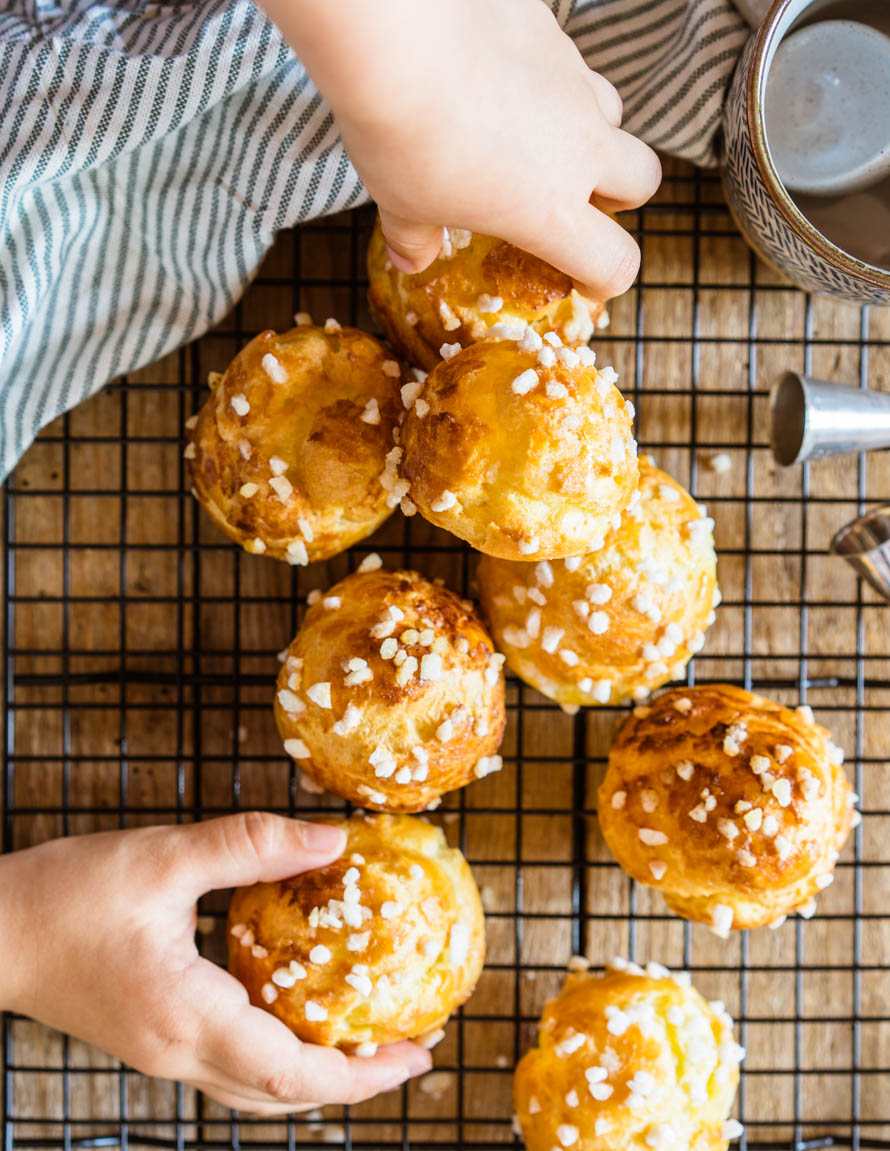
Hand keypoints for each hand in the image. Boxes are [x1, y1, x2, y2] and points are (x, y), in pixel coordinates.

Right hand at [0, 813, 430, 1111]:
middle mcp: (177, 1051)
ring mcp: (162, 1053)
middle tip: (410, 1050)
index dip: (359, 1073)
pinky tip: (299, 1019)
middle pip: (281, 1096)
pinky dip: (279, 1059)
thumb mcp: (163, 857)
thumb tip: (330, 840)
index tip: (415, 1052)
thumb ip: (250, 846)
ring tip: (367, 1042)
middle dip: (354, 1083)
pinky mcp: (153, 1040)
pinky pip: (231, 1068)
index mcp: (185, 1015)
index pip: (289, 1071)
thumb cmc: (66, 896)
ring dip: (317, 1076)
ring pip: (255, 1091)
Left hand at [263, 0, 660, 297]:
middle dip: (620, 195)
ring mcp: (572, 81)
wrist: (398, 31)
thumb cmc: (402, 135)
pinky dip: (547, 77)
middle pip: (645, 178)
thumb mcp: (401, 204)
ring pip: (613, 111)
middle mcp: (578, 146)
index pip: (615, 261)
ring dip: (589, 130)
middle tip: (577, 199)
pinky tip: (501, 76)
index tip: (588, 280)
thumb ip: (416, 237)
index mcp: (550, 210)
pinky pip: (567, 59)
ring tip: (536, 134)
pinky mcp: (551, 30)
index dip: (608, 278)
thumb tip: (413, 258)